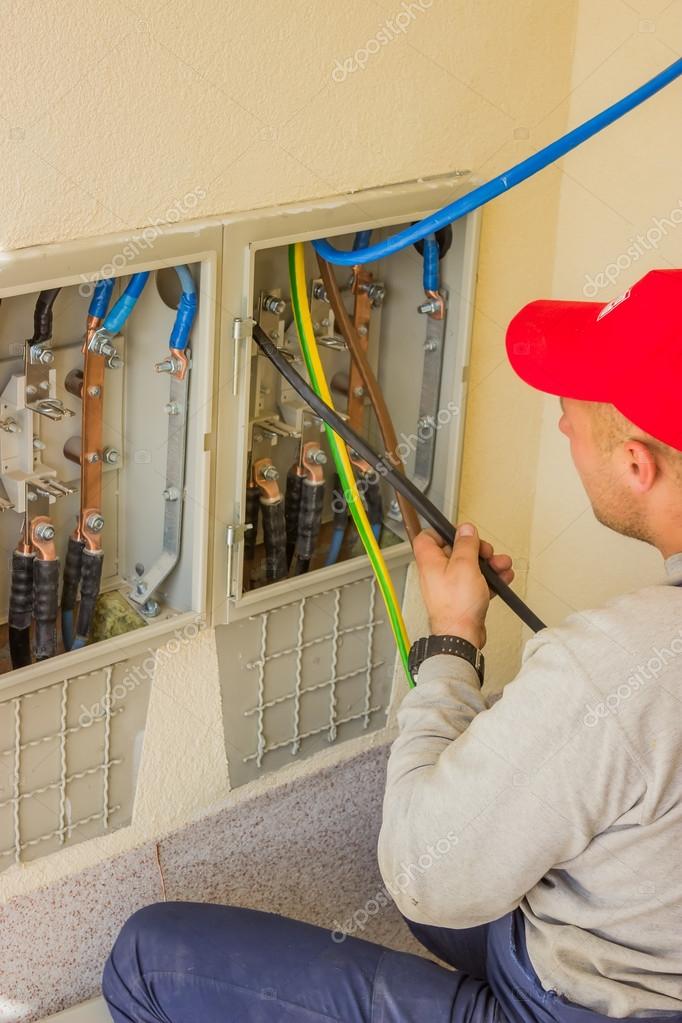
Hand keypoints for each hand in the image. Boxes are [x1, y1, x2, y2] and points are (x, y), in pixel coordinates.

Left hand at [413, 523, 513, 648]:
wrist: (462, 636)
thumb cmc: (457, 605)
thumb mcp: (465, 565)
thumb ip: (466, 544)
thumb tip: (465, 529)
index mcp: (430, 561)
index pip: (427, 538)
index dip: (443, 531)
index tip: (461, 533)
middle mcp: (437, 573)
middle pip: (456, 550)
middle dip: (477, 549)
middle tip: (486, 553)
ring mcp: (450, 586)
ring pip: (470, 566)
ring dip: (489, 564)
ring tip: (502, 565)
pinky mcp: (462, 597)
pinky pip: (477, 582)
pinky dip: (490, 579)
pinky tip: (503, 578)